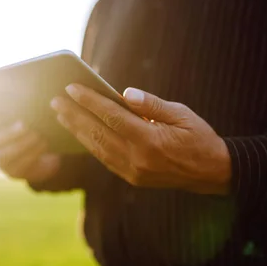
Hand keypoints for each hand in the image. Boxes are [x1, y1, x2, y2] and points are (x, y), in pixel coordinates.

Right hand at [0, 116, 60, 182]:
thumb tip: (31, 100)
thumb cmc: (36, 128)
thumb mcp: (31, 117)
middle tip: (24, 125)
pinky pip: (18, 165)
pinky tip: (43, 144)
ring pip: (4, 155)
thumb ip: (24, 110)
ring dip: (21, 144)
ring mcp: (1, 161)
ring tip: (37, 135)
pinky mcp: (12, 172)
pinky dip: (32, 154)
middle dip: (9, 133)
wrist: (47, 153)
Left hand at [50, 85, 230, 194]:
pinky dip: (89, 145)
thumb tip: (125, 94)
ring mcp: (133, 171)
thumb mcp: (181, 115)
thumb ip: (152, 105)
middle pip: (97, 133)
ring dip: (76, 130)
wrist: (211, 173)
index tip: (72, 87)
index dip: (89, 101)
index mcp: (150, 140)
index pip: (112, 117)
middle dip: (74, 115)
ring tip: (60, 115)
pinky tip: (78, 132)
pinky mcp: (131, 178)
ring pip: (96, 148)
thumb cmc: (198, 137)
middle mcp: (138, 158)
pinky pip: (104, 159)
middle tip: (55, 100)